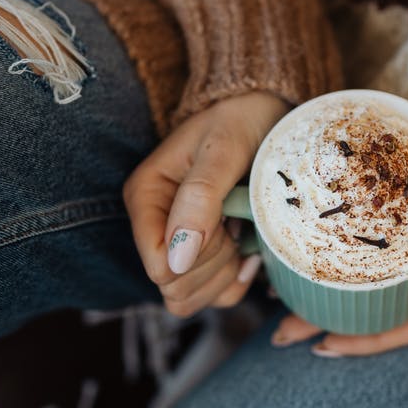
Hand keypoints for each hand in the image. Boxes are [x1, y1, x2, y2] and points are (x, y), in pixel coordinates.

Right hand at [124, 91, 288, 316]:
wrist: (262, 110)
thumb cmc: (241, 119)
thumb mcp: (223, 149)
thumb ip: (200, 198)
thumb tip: (176, 260)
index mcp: (145, 198)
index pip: (160, 268)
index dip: (200, 255)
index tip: (226, 219)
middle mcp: (154, 225)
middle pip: (176, 289)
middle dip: (216, 264)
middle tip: (237, 221)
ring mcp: (176, 243)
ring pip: (193, 298)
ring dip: (227, 271)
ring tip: (242, 228)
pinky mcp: (200, 254)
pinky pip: (214, 295)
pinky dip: (238, 278)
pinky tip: (249, 246)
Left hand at [271, 86, 407, 355]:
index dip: (370, 341)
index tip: (325, 347)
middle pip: (377, 298)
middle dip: (331, 317)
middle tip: (282, 329)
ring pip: (363, 262)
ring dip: (324, 275)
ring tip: (277, 283)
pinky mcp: (402, 188)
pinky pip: (364, 216)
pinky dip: (333, 227)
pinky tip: (298, 227)